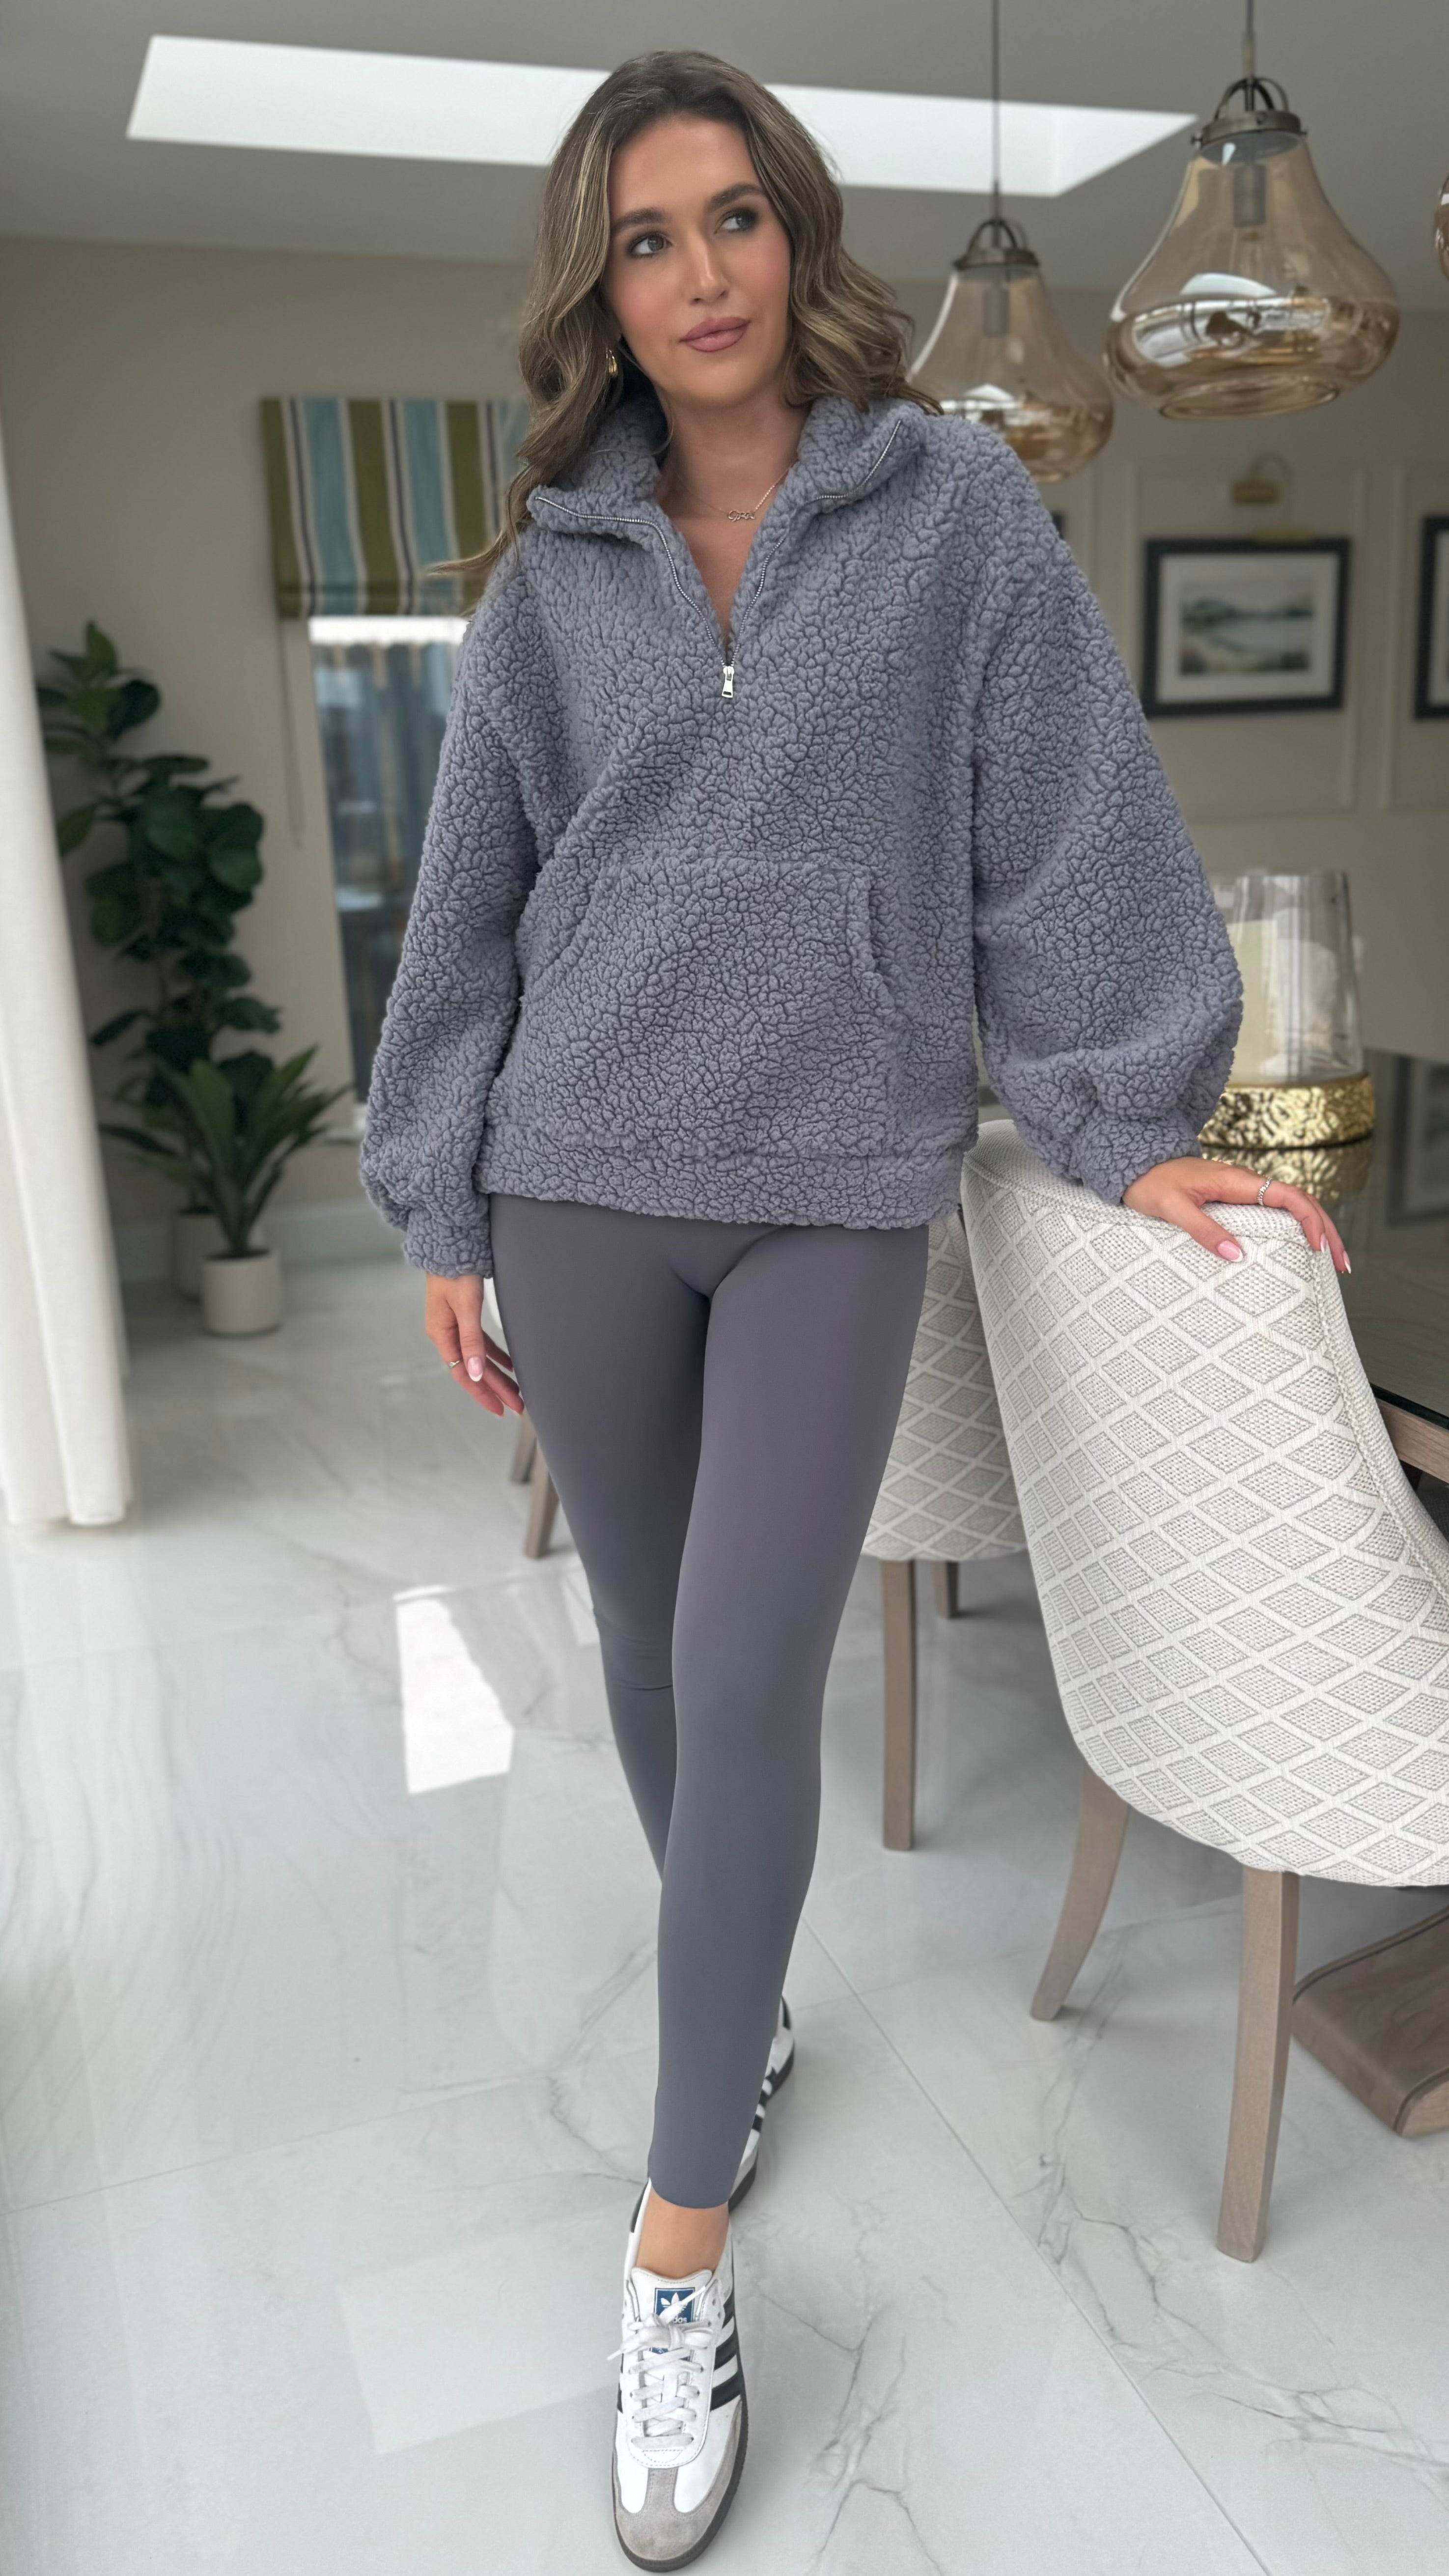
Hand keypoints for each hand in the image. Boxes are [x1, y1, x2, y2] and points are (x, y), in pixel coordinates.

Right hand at [424, 1273, 525, 1415]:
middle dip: (495, 1388)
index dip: (482, 1392)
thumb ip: (471, 1340)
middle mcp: (446, 1334)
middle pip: (473, 1369)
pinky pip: (480, 1344)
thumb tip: (473, 1373)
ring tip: (516, 1390)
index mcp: (441, 1334)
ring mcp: (454, 1327)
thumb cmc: (454, 1271)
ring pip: (478, 1358)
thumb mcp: (465, 1307)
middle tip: (516, 1405)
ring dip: (497, 1375)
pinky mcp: (464, 1318)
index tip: (500, 1407)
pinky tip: (510, 1364)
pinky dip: (495, 1355)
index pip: (462, 1373)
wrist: (450, 1245)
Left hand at [1122, 1157, 1349, 1273]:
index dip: (1310, 1220)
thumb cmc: (1152, 1184)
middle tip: (1342, 1265)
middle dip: (1326, 1230)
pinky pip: (1274, 1212)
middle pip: (1301, 1203)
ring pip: (1292, 1207)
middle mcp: (1246, 1183)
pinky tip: (1302, 1248)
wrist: (1136, 1165)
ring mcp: (1243, 1191)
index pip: (1288, 1196)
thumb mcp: (1173, 1209)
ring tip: (1332, 1261)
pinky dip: (1296, 1228)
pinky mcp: (1235, 1199)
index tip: (1320, 1249)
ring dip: (1316, 1230)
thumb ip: (1203, 1230)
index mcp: (1237, 1182)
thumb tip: (1237, 1255)